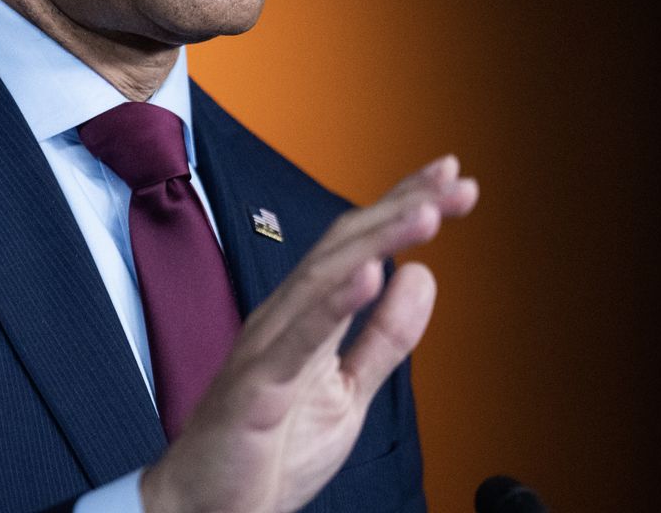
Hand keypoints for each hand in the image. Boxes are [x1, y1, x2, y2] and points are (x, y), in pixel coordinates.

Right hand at [138, 155, 477, 512]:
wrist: (206, 510)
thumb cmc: (266, 451)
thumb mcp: (348, 392)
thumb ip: (385, 337)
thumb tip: (423, 275)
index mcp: (306, 316)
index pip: (359, 246)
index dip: (402, 207)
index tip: (454, 181)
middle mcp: (283, 318)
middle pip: (345, 246)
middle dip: (401, 208)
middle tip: (454, 181)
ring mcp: (267, 348)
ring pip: (326, 279)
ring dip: (379, 241)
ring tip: (427, 213)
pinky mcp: (257, 388)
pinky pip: (298, 340)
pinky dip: (335, 303)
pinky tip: (372, 275)